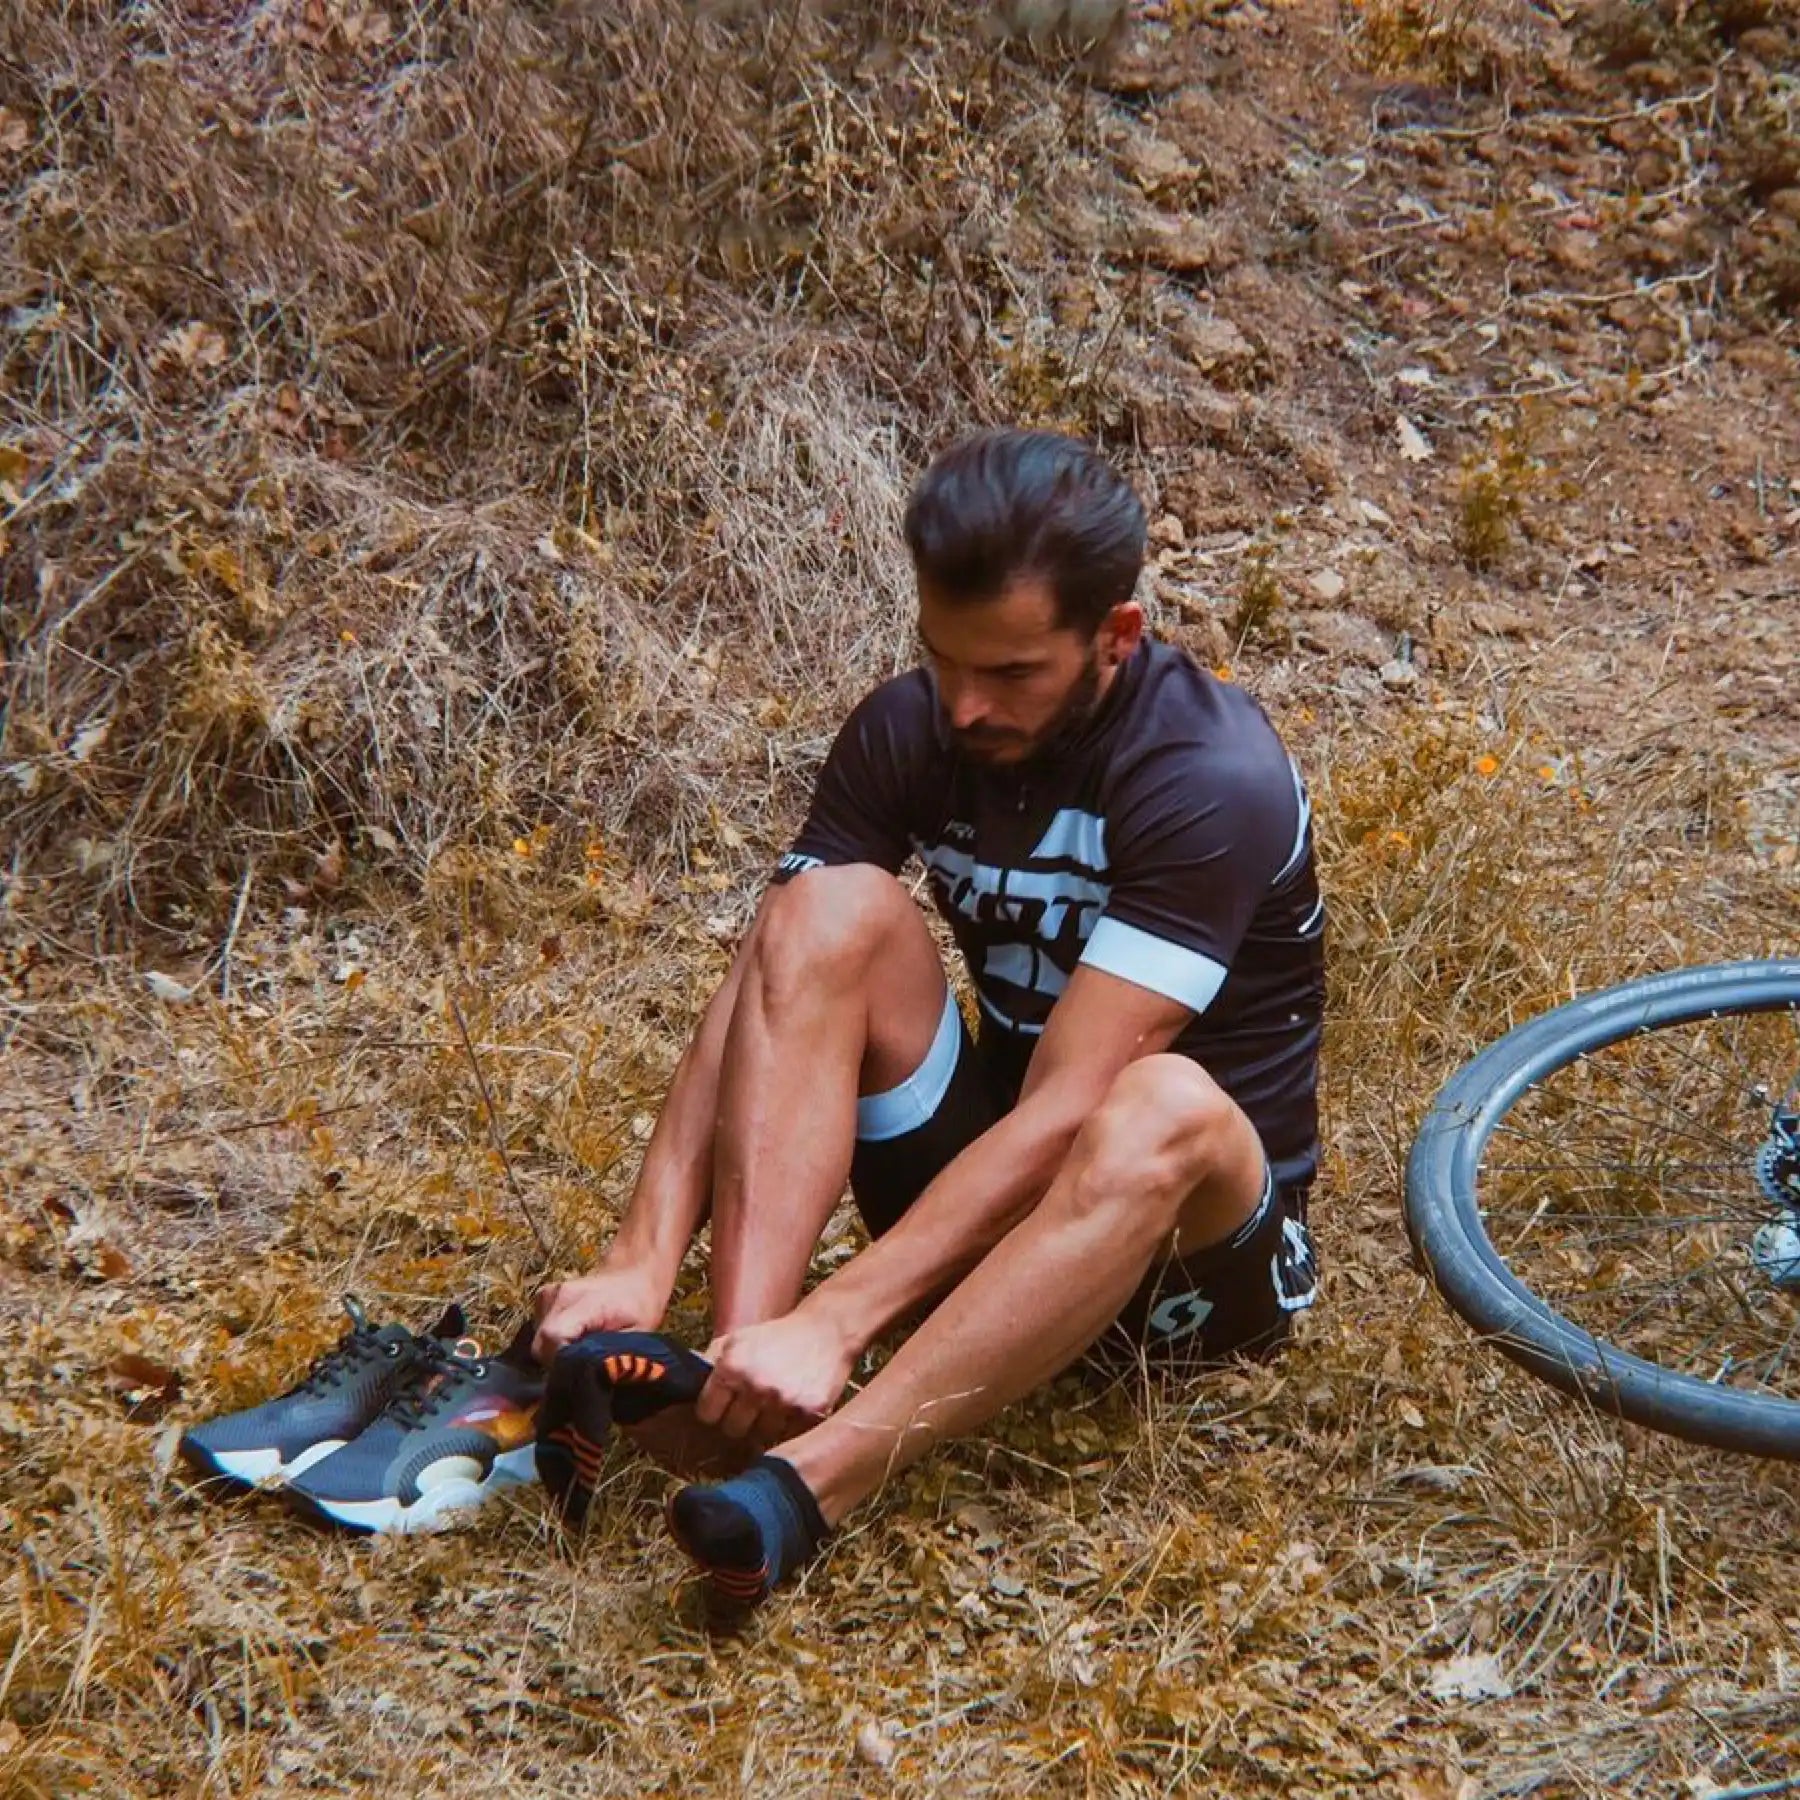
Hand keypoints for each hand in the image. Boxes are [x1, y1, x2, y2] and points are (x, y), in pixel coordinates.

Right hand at [531, 1262, 666, 1363]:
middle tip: (583, 1367)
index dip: (561, 1362)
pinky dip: (553, 1341)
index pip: (553, 1337)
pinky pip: (540, 1330)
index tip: (579, 1374)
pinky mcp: (544, 1297)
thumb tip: (592, 1378)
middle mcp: (559, 1295)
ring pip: (539, 1340)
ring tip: (582, 1350)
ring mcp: (548, 1294)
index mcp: (584, 1302)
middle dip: (558, 1362)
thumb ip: (612, 1356)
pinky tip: (574, 1337)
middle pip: (541, 1344)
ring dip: (555, 1352)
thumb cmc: (639, 1307)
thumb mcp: (638, 1334)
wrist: (632, 1276)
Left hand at [696, 1310, 856, 1447]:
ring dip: (765, 1424)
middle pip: (732, 1430)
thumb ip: (710, 1362)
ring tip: (774, 1403)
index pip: (707, 1414)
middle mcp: (756, 1385)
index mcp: (732, 1366)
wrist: (827, 1329)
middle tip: (750, 1406)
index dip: (714, 1411)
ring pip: (760, 1437)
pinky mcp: (810, 1413)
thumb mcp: (739, 1339)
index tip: (723, 1406)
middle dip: (738, 1420)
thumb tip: (678, 1381)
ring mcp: (784, 1402)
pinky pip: (788, 1436)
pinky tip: (793, 1405)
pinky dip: (789, 1426)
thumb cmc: (778, 1335)